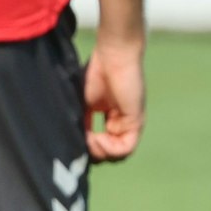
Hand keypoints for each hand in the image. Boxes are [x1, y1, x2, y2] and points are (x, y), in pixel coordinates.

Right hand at [82, 36, 145, 162]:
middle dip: (93, 153)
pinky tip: (98, 138)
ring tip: (91, 140)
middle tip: (82, 142)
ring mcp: (129, 123)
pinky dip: (110, 149)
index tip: (74, 138)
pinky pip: (126, 148)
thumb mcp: (83, 104)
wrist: (113, 55)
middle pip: (109, 154)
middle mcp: (121, 123)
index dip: (86, 148)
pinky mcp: (136, 120)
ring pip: (118, 155)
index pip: (101, 146)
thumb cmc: (97, 72)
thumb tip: (74, 147)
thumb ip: (82, 124)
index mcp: (111, 119)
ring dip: (100, 152)